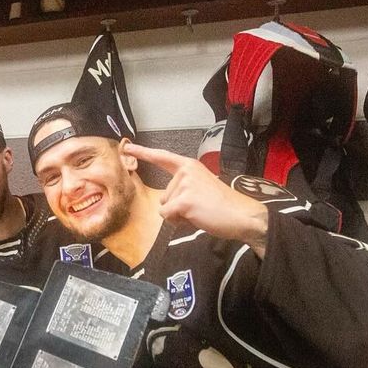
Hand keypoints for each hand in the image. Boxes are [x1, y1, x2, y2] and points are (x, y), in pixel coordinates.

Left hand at [124, 143, 269, 256]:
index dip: (143, 152)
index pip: (162, 157)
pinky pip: (167, 215)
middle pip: (163, 196)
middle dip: (176, 208)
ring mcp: (185, 185)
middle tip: (199, 207)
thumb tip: (165, 205)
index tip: (127, 146)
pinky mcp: (184, 200)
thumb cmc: (222, 206)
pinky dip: (178, 221)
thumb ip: (183, 188)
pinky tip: (195, 217)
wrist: (241, 215)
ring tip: (199, 212)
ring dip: (178, 215)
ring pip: (164, 207)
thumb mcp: (200, 188)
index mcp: (190, 166)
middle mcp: (186, 172)